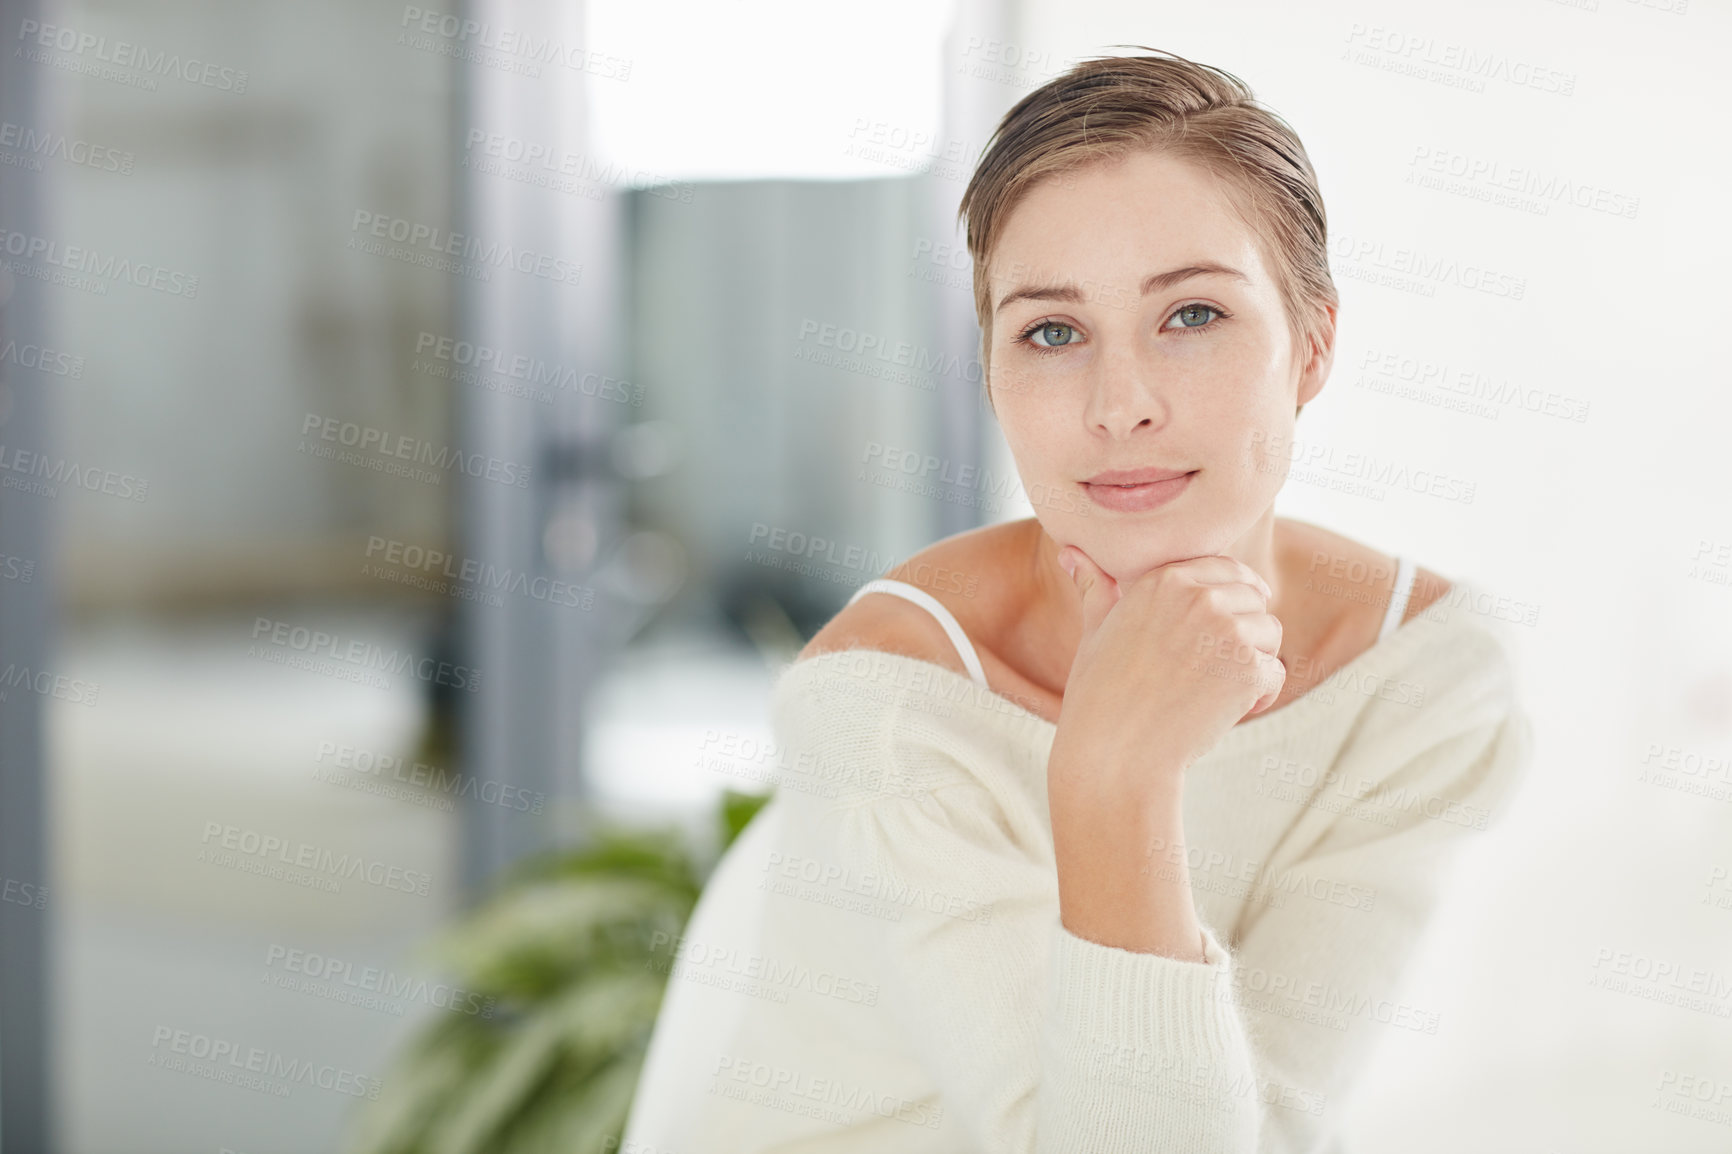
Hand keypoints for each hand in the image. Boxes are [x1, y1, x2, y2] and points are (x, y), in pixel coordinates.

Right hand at [1050, 546, 1284, 791]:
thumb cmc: (1099, 696)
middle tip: (1209, 671)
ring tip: (1214, 690)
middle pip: (1254, 599)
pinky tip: (1224, 711)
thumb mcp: (1094, 632)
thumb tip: (1069, 551)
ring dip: (1254, 663)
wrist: (1114, 753)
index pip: (1226, 568)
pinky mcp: (1249, 669)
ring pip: (1270, 634)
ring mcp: (1227, 631)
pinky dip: (1259, 696)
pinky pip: (1276, 673)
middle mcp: (1198, 596)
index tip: (1223, 626)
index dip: (1233, 596)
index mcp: (1163, 580)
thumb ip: (1095, 588)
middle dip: (1244, 633)